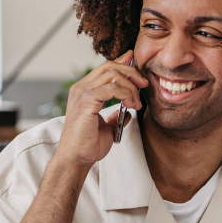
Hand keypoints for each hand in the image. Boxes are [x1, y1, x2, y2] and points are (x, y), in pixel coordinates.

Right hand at [56, 51, 147, 167]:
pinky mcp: (86, 100)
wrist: (77, 158)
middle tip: (144, 84)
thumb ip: (114, 115)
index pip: (105, 68)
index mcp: (84, 91)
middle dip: (131, 72)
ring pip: (112, 74)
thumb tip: (127, 111)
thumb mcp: (106, 127)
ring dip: (131, 87)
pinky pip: (112, 88)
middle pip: (110, 66)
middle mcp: (81, 88)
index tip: (138, 68)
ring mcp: (82, 93)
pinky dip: (126, 94)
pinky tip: (131, 105)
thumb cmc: (88, 145)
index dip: (123, 63)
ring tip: (136, 103)